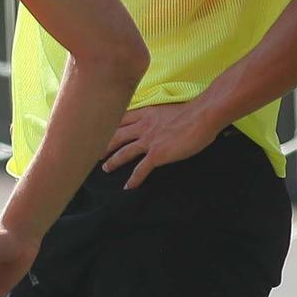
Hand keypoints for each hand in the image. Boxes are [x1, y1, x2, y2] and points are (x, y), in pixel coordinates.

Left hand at [102, 100, 221, 187]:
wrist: (202, 116)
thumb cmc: (192, 112)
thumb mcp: (166, 109)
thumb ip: (157, 117)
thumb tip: (158, 123)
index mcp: (145, 113)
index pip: (120, 119)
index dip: (108, 126)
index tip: (99, 131)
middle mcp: (142, 126)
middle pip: (115, 135)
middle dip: (103, 144)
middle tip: (93, 152)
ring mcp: (148, 140)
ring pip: (123, 152)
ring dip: (113, 162)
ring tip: (106, 169)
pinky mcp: (157, 154)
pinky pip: (140, 169)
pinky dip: (133, 179)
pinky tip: (128, 187)